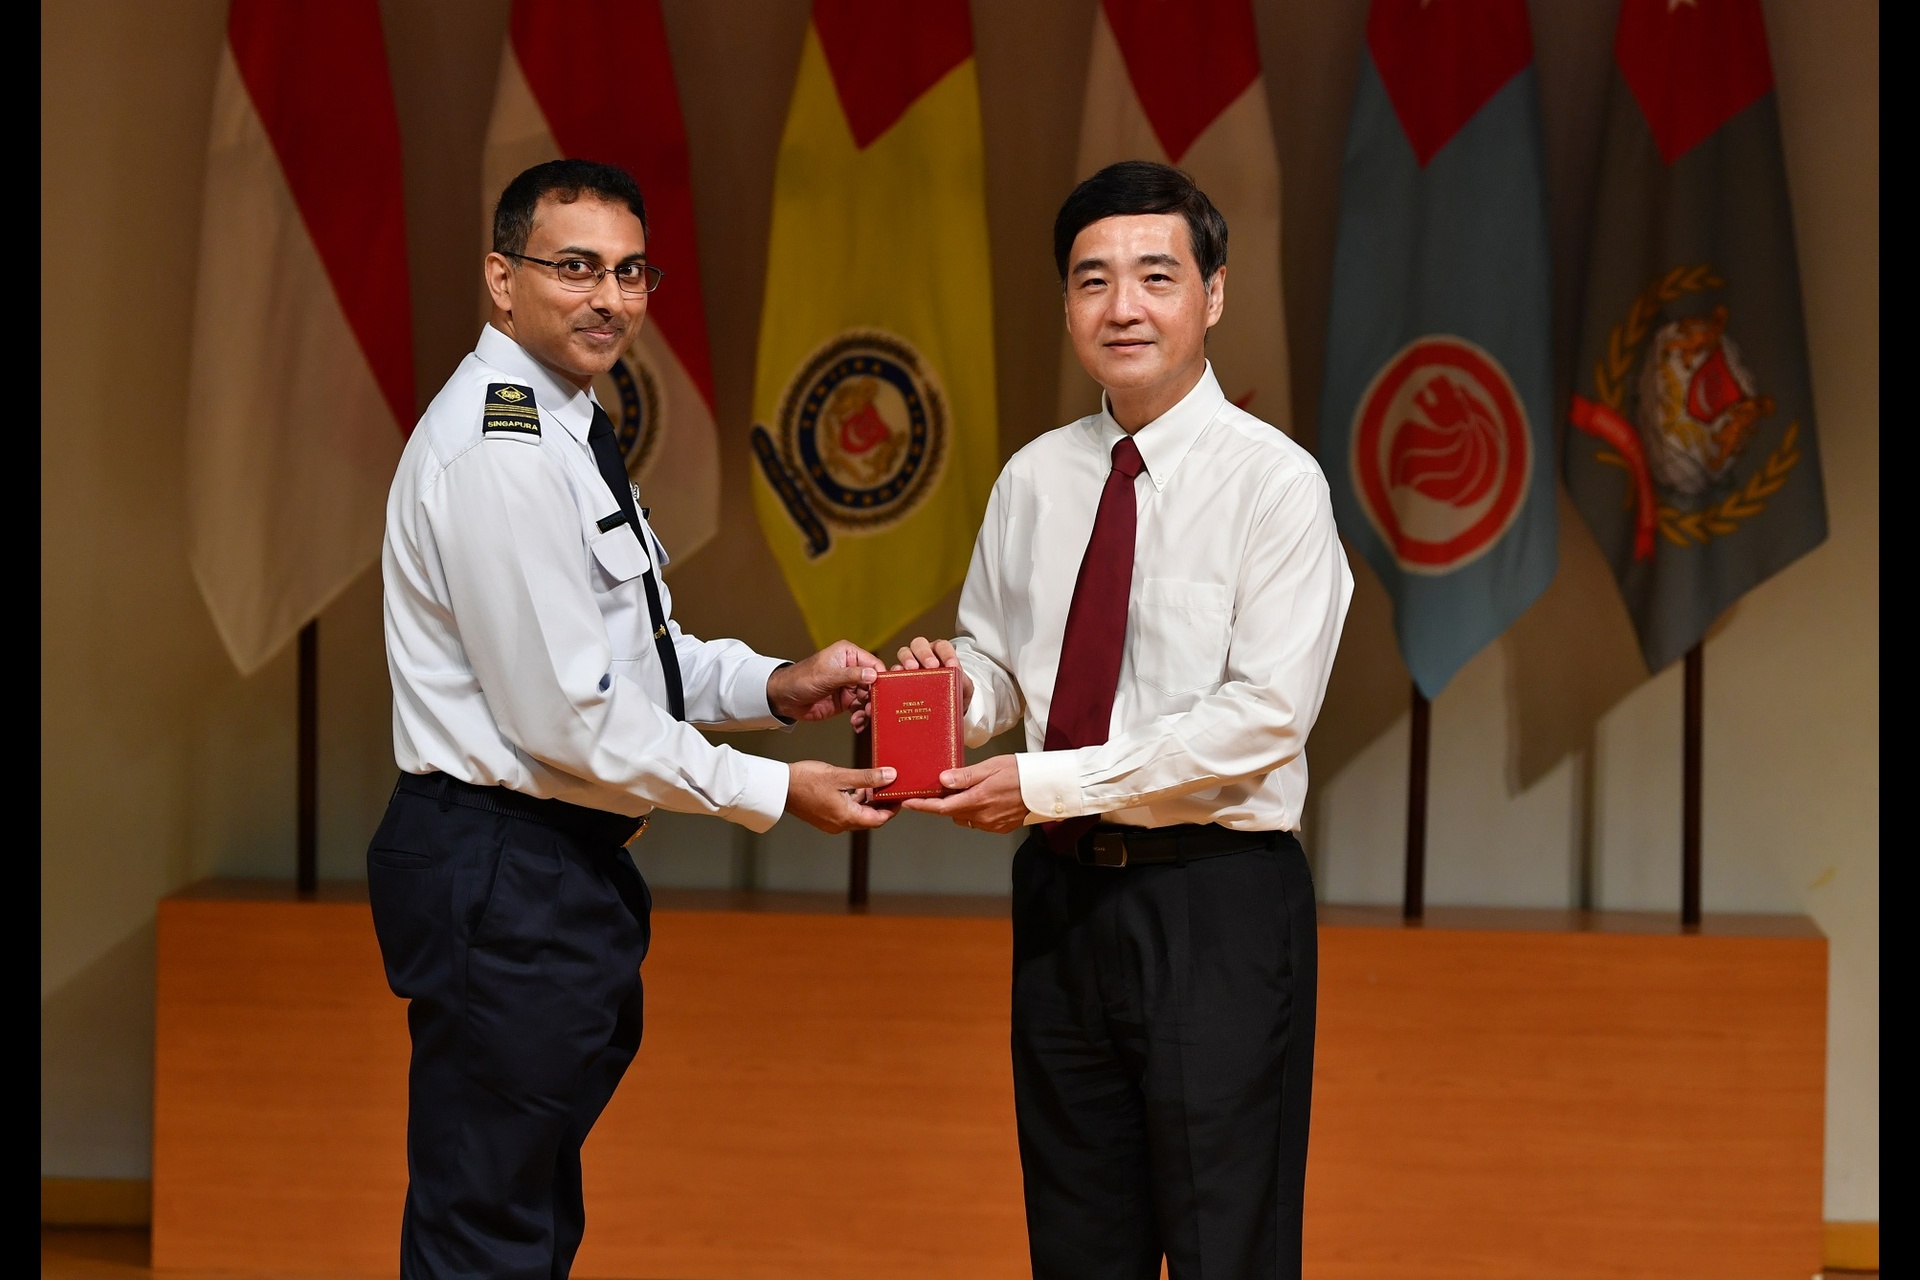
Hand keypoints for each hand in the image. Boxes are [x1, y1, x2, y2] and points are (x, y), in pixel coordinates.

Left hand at [768, 640, 883, 722]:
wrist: (784, 699)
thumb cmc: (800, 679)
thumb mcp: (827, 676)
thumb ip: (851, 676)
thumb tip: (873, 675)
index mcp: (848, 654)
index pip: (874, 664)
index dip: (882, 678)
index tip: (886, 692)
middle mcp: (852, 669)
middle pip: (875, 684)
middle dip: (874, 699)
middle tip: (871, 710)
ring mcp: (850, 686)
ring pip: (869, 699)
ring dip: (867, 711)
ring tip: (861, 719)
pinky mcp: (846, 701)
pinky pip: (860, 710)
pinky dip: (861, 718)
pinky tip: (856, 724)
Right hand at [785, 761, 898, 833]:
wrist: (780, 786)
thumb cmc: (806, 780)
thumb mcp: (841, 776)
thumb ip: (868, 777)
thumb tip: (891, 776)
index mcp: (846, 817)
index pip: (878, 819)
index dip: (892, 808)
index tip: (900, 796)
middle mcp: (840, 824)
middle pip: (869, 818)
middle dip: (881, 803)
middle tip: (890, 787)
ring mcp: (831, 822)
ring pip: (858, 814)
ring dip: (867, 801)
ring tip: (874, 783)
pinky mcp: (825, 817)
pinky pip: (847, 812)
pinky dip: (855, 801)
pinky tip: (856, 785)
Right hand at [893, 636, 973, 702]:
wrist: (942, 713)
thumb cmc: (953, 696)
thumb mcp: (964, 690)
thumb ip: (964, 682)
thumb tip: (958, 677)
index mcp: (940, 654)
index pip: (942, 646)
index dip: (947, 653)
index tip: (951, 665)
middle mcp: (923, 655)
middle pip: (920, 644)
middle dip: (925, 654)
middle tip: (931, 666)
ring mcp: (909, 665)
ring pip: (904, 652)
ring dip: (908, 659)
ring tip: (912, 669)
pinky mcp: (898, 677)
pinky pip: (892, 671)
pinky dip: (893, 672)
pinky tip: (896, 677)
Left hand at [903, 754, 1028, 833]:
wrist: (1050, 787)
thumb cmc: (1023, 772)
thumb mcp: (992, 766)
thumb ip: (966, 776)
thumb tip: (942, 780)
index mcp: (978, 801)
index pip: (942, 807)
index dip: (923, 805)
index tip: (908, 802)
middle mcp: (984, 817)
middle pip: (952, 813)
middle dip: (942, 803)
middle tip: (937, 788)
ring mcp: (993, 825)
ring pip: (965, 818)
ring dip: (959, 807)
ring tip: (964, 790)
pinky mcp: (1002, 828)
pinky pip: (980, 822)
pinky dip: (974, 812)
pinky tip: (982, 798)